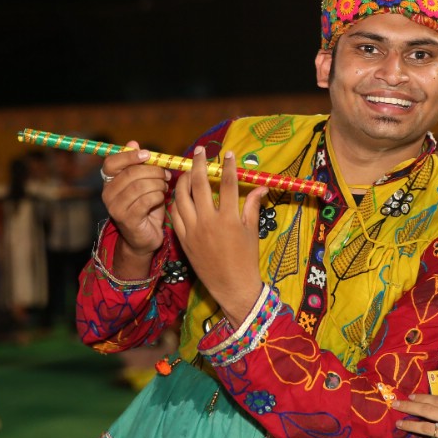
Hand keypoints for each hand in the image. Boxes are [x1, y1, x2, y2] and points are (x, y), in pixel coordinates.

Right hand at [100, 140, 170, 259]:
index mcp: (109, 182)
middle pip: (131, 173)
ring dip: (158, 184)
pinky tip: (161, 198)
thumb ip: (138, 165)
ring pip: (141, 186)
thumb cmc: (146, 208)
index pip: (111, 163)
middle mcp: (108, 194)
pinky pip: (146, 200)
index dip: (129, 156)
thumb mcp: (142, 183)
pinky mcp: (127, 219)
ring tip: (164, 187)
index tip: (147, 155)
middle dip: (153, 171)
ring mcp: (116, 208)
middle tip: (165, 175)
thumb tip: (133, 143)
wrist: (144, 238)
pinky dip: (158, 196)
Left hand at [168, 148, 267, 327]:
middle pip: (199, 185)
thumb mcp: (252, 231)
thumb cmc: (246, 259)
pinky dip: (176, 201)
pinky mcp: (183, 239)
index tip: (228, 154)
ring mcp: (193, 230)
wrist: (232, 286)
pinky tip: (180, 194)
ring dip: (183, 180)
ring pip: (181, 197)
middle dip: (199, 164)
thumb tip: (262, 186)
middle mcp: (208, 221)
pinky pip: (175, 215)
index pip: (227, 184)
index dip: (227, 166)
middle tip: (200, 151)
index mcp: (229, 219)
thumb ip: (253, 206)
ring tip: (188, 170)